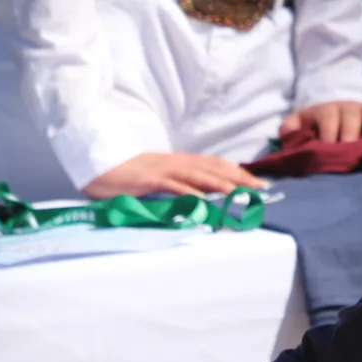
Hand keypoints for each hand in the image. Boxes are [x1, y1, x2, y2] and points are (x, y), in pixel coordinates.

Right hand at [81, 152, 267, 198]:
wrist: (101, 167)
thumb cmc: (130, 176)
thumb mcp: (159, 179)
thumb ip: (179, 184)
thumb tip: (201, 196)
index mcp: (181, 161)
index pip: (216, 165)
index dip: (238, 172)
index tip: (257, 183)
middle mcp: (177, 162)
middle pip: (214, 168)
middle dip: (239, 178)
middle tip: (260, 189)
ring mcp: (164, 170)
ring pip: (199, 175)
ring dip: (221, 184)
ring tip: (241, 194)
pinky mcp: (150, 180)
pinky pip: (174, 186)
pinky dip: (190, 192)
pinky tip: (203, 199)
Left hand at [279, 101, 361, 143]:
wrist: (336, 108)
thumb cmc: (317, 124)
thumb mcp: (299, 122)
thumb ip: (290, 128)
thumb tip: (288, 134)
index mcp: (327, 110)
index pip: (329, 118)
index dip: (329, 132)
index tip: (328, 148)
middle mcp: (349, 107)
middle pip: (352, 116)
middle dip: (351, 131)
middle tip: (351, 147)